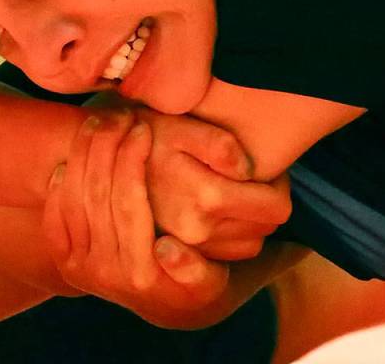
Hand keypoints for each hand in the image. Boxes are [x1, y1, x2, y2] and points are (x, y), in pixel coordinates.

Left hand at [43, 112, 229, 326]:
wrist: (167, 305)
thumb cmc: (197, 280)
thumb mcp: (209, 282)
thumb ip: (194, 270)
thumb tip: (165, 248)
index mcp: (142, 274)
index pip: (129, 203)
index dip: (132, 159)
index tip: (143, 127)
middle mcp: (105, 274)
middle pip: (98, 195)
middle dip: (107, 146)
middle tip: (120, 115)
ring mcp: (80, 268)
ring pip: (73, 199)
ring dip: (83, 154)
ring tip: (99, 122)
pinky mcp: (65, 262)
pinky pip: (54, 216)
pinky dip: (59, 185)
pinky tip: (74, 157)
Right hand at [138, 106, 291, 259]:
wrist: (104, 161)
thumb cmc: (149, 136)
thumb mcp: (184, 127)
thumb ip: (221, 145)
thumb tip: (249, 170)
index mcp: (206, 199)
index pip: (275, 208)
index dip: (280, 186)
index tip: (268, 171)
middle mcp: (199, 232)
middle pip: (264, 229)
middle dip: (265, 204)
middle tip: (251, 178)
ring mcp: (188, 248)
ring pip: (248, 245)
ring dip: (249, 222)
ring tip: (233, 192)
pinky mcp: (179, 256)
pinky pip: (226, 254)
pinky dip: (230, 235)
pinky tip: (214, 209)